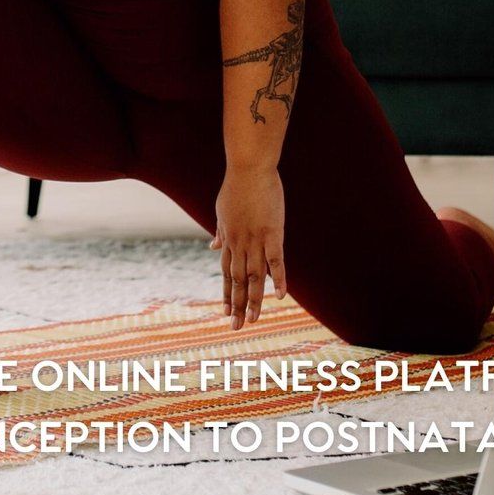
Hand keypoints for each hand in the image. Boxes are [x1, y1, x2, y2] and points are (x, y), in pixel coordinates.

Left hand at [210, 167, 286, 329]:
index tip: (225, 312)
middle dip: (237, 305)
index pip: (227, 272)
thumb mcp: (222, 211)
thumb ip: (220, 231)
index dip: (227, 293)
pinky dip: (278, 278)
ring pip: (255, 276)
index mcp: (229, 238)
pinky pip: (276, 260)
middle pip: (238, 280)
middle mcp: (240, 243)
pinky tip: (281, 296)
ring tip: (252, 320)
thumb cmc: (237, 187)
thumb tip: (212, 246)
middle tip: (236, 327)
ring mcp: (256, 239)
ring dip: (254, 300)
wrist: (249, 167)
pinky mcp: (273, 232)